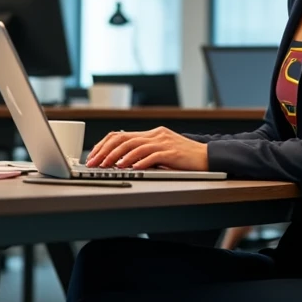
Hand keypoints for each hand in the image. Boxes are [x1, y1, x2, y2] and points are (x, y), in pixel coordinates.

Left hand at [85, 128, 208, 171]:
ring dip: (119, 157)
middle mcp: (156, 135)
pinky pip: (153, 155)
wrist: (208, 157)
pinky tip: (132, 168)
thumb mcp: (162, 152)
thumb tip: (122, 162)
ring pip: (135, 146)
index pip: (120, 135)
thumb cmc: (185, 159)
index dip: (104, 145)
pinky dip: (140, 162)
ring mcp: (164, 142)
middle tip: (94, 163)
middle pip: (124, 139)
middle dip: (106, 152)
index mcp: (152, 133)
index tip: (93, 157)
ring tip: (108, 166)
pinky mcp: (172, 152)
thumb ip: (146, 153)